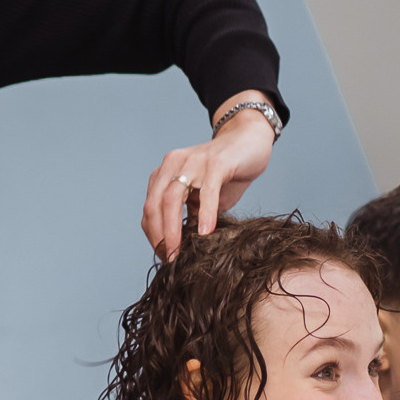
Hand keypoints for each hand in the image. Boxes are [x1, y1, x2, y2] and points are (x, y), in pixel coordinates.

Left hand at [141, 93, 276, 259]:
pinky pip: (207, 191)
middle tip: (168, 259)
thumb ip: (191, 215)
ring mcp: (193, 162)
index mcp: (165, 172)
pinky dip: (205, 213)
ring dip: (172, 229)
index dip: (153, 234)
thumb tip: (183, 245)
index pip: (150, 207)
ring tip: (180, 252)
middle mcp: (174, 164)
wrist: (250, 141)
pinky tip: (206, 232)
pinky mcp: (217, 162)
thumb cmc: (227, 172)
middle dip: (158, 235)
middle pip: (155, 204)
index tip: (163, 255)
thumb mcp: (204, 197)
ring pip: (172, 198)